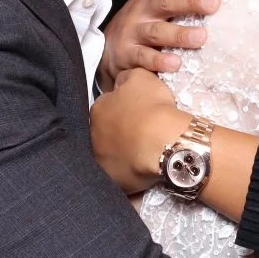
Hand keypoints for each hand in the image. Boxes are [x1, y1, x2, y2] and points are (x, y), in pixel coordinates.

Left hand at [90, 68, 186, 193]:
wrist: (165, 143)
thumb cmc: (153, 108)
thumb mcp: (140, 77)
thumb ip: (127, 76)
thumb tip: (122, 80)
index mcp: (98, 110)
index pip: (106, 107)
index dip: (123, 109)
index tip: (138, 112)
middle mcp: (93, 136)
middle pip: (106, 131)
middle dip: (120, 131)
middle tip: (141, 131)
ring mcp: (102, 161)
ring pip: (112, 154)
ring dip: (123, 152)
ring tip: (145, 151)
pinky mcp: (115, 181)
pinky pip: (122, 175)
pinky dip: (130, 171)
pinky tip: (145, 166)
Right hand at [96, 0, 230, 89]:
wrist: (109, 46)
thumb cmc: (148, 18)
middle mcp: (144, 6)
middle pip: (168, 0)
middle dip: (191, 0)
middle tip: (215, 2)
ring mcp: (134, 30)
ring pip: (157, 31)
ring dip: (179, 34)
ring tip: (201, 37)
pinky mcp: (128, 53)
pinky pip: (144, 57)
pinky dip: (159, 61)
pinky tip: (175, 63)